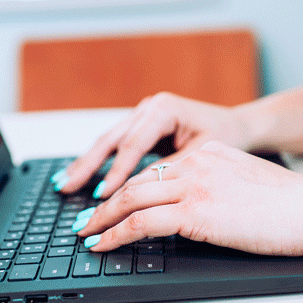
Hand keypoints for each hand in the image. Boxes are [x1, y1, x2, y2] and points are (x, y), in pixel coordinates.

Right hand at [54, 92, 252, 197]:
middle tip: (65, 187)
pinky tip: (82, 175)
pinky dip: (99, 161)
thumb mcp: (199, 155)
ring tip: (63, 183)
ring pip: (108, 140)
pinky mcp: (141, 125)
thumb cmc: (225, 137)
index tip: (103, 195)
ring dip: (86, 163)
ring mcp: (142, 114)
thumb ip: (169, 171)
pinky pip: (116, 144)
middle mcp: (149, 107)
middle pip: (111, 138)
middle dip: (86, 165)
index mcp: (163, 109)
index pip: (133, 144)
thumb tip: (142, 193)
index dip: (116, 171)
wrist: (238, 125)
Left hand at [72, 141, 302, 255]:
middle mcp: (196, 162)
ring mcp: (194, 184)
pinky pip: (142, 222)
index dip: (126, 187)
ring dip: (102, 218)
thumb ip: (216, 186)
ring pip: (131, 197)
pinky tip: (104, 244)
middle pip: (135, 180)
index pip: (155, 169)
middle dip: (104, 201)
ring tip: (85, 233)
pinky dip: (116, 234)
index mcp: (207, 154)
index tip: (110, 201)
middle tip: (84, 218)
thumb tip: (197, 210)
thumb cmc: (291, 205)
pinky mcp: (196, 210)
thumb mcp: (245, 184)